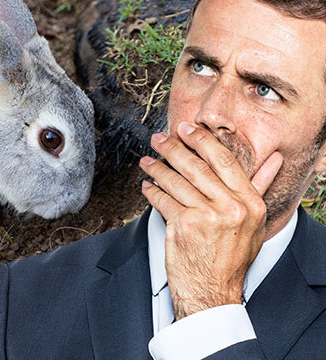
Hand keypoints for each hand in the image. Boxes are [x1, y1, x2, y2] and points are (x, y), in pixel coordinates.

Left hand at [139, 122, 283, 319]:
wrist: (213, 291)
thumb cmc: (231, 257)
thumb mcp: (253, 222)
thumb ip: (259, 187)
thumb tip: (274, 160)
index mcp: (249, 202)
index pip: (225, 161)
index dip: (203, 141)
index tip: (188, 129)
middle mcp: (230, 207)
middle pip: (197, 166)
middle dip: (174, 148)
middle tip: (160, 138)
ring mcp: (206, 216)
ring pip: (176, 181)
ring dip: (158, 168)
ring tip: (147, 160)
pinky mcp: (184, 226)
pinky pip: (163, 200)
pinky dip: (152, 191)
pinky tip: (147, 185)